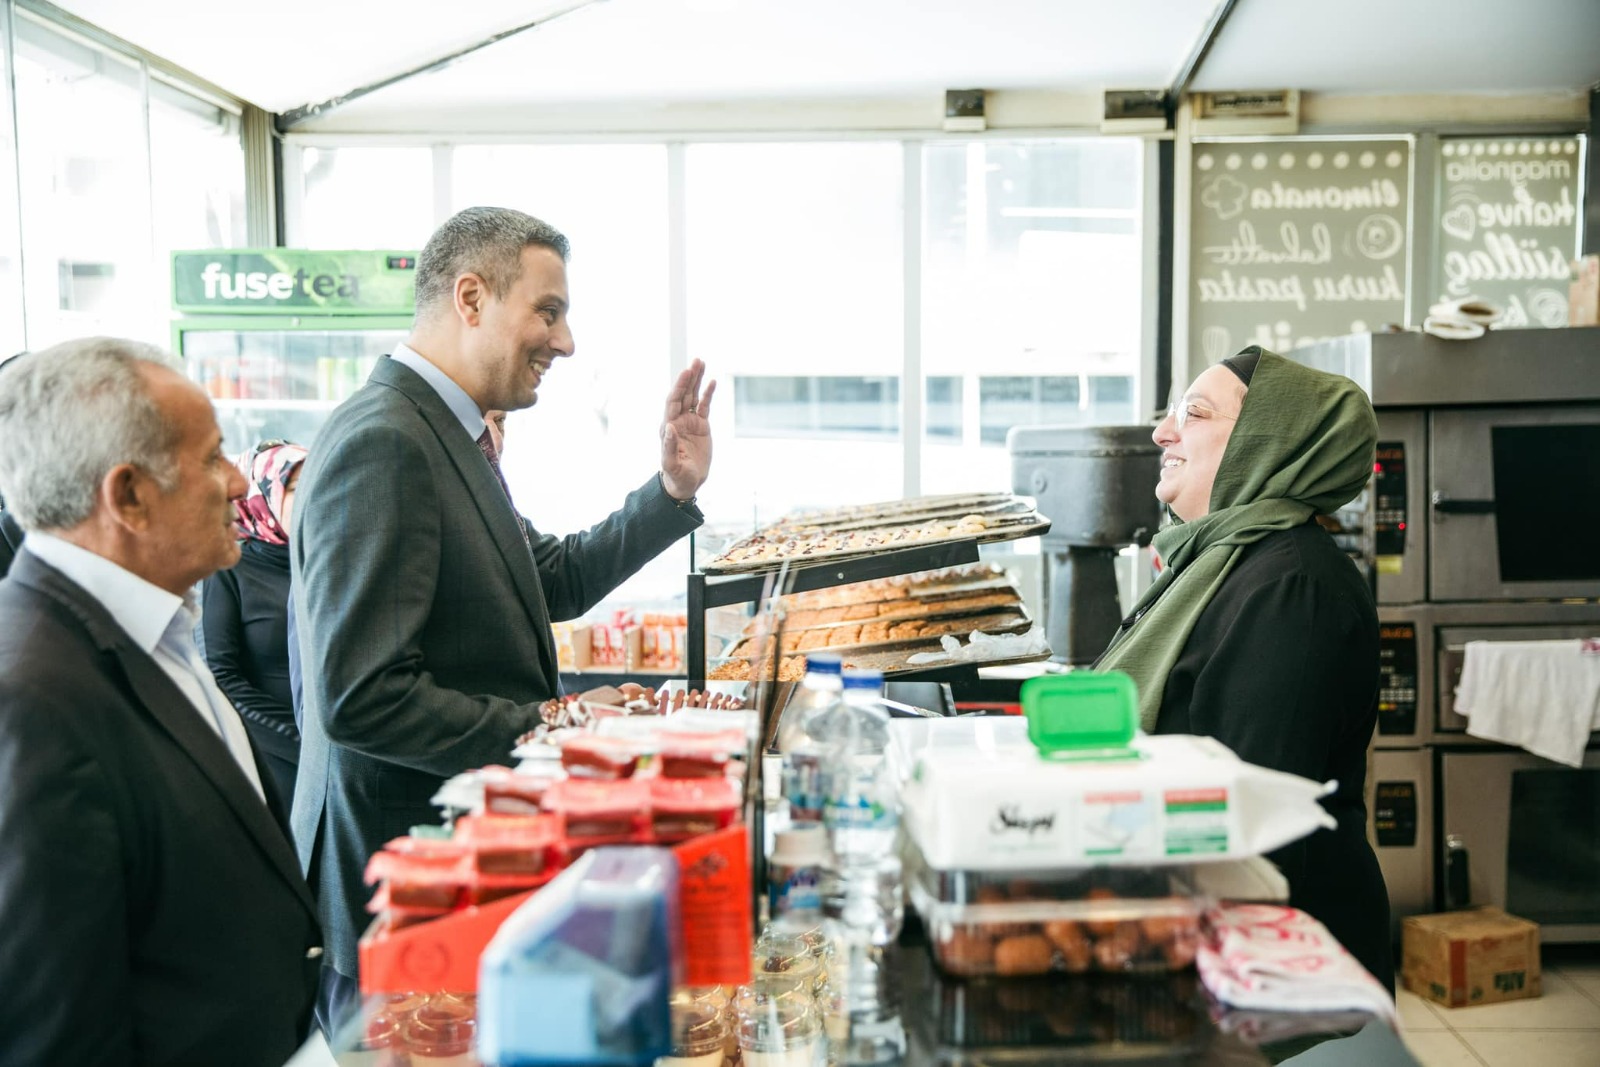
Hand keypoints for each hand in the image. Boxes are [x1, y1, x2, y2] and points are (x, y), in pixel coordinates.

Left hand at [660, 359, 714, 500]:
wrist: (686, 482)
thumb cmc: (676, 475)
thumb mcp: (671, 464)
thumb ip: (670, 446)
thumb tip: (669, 426)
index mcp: (669, 427)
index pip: (673, 401)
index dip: (680, 386)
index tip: (687, 372)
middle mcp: (678, 420)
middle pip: (683, 394)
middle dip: (689, 378)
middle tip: (696, 361)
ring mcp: (689, 422)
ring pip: (693, 396)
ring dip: (697, 380)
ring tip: (701, 362)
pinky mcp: (701, 426)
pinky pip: (704, 406)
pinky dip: (707, 394)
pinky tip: (711, 382)